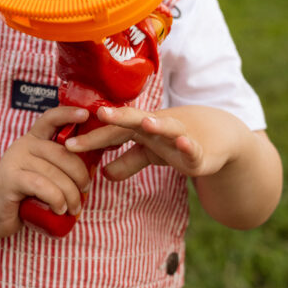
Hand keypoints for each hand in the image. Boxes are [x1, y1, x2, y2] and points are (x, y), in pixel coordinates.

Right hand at [0, 106, 92, 237]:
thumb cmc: (24, 193)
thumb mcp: (44, 174)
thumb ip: (60, 165)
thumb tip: (93, 163)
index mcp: (34, 139)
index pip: (51, 118)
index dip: (68, 113)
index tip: (86, 114)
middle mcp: (24, 145)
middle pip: (62, 153)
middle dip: (80, 174)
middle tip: (85, 191)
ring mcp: (15, 160)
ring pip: (54, 173)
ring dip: (71, 194)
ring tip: (74, 207)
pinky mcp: (9, 179)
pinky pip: (41, 186)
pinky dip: (56, 199)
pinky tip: (59, 209)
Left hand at [65, 105, 241, 180]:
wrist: (219, 137)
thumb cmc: (177, 141)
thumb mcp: (151, 153)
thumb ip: (128, 161)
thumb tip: (104, 173)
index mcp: (141, 129)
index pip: (112, 133)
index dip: (92, 139)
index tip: (68, 144)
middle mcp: (156, 127)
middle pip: (133, 121)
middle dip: (117, 118)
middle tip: (99, 114)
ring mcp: (178, 135)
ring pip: (164, 127)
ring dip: (154, 123)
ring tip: (143, 122)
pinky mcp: (198, 150)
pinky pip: (192, 147)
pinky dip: (187, 143)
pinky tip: (182, 141)